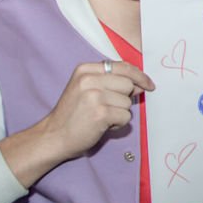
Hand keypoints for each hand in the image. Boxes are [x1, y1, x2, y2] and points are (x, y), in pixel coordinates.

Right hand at [0, 60, 154, 185]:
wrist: (53, 136)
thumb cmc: (72, 114)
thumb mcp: (86, 89)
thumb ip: (110, 82)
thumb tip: (141, 83)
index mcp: (85, 69)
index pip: (122, 66)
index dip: (139, 75)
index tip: (148, 84)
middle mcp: (89, 79)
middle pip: (128, 84)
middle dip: (124, 98)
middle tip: (107, 108)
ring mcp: (94, 96)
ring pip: (127, 102)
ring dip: (119, 112)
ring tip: (101, 117)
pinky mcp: (101, 113)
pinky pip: (125, 116)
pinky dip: (118, 124)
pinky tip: (102, 125)